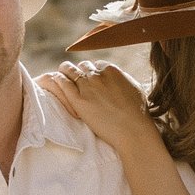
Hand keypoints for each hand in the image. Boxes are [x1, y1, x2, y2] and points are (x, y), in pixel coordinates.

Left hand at [42, 61, 156, 152]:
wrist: (132, 130)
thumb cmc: (138, 113)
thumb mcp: (134, 88)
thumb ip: (123, 79)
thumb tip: (117, 78)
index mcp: (112, 70)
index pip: (97, 64)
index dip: (93, 71)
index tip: (91, 77)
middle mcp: (98, 75)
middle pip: (83, 66)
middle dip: (80, 71)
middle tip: (75, 77)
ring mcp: (87, 87)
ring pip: (70, 70)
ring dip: (65, 70)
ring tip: (62, 73)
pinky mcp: (78, 100)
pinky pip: (62, 83)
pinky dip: (58, 79)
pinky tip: (56, 80)